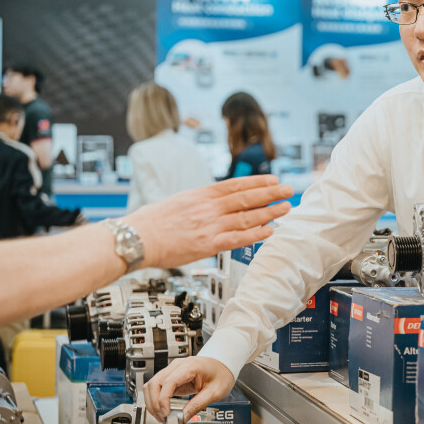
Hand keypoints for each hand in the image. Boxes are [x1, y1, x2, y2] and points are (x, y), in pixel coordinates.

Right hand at [125, 175, 292, 269]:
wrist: (134, 239)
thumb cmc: (150, 222)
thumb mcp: (178, 201)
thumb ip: (200, 202)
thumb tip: (216, 201)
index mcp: (200, 195)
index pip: (235, 185)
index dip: (257, 181)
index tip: (273, 178)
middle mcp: (208, 208)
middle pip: (247, 198)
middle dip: (271, 193)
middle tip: (289, 190)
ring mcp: (210, 226)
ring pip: (247, 217)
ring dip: (270, 212)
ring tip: (286, 208)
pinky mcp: (208, 245)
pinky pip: (238, 239)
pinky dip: (256, 234)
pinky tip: (270, 230)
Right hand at [143, 356, 234, 421]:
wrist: (224, 365)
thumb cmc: (221, 374)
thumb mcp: (215, 392)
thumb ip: (198, 404)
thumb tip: (183, 417)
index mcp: (190, 366)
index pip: (168, 382)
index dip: (163, 399)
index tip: (165, 413)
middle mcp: (178, 365)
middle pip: (155, 383)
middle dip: (155, 403)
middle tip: (162, 418)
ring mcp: (173, 369)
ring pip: (152, 385)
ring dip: (152, 402)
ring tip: (161, 416)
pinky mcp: (171, 375)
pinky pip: (157, 387)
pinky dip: (156, 399)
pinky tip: (162, 409)